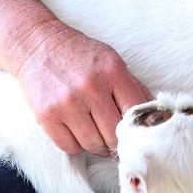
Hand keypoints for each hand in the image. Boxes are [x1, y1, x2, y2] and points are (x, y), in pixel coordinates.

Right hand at [13, 20, 151, 155]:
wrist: (39, 45)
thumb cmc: (80, 55)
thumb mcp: (111, 60)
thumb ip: (132, 86)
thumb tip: (153, 113)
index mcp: (112, 71)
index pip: (135, 111)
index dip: (139, 127)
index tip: (137, 133)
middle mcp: (91, 87)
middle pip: (114, 134)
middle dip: (117, 141)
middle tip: (116, 139)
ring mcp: (67, 103)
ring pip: (92, 144)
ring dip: (98, 146)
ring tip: (98, 137)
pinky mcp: (47, 116)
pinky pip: (69, 147)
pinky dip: (77, 146)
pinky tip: (79, 134)